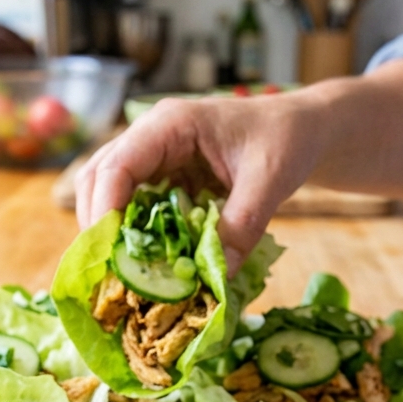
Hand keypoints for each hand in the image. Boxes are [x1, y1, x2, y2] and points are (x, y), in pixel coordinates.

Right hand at [74, 61, 402, 274]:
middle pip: (98, 178)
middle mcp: (152, 136)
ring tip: (124, 274)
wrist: (303, 129)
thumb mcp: (270, 180)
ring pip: (108, 191)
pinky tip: (148, 264)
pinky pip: (134, 205)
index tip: (108, 253)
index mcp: (171, 124)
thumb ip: (243, 225)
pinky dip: (135, 234)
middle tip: (110, 274)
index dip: (105, 208)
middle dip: (99, 226)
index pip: (117, 164)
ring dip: (112, 232)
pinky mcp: (163, 177)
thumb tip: (217, 277)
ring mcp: (154, 156)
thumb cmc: (288, 139)